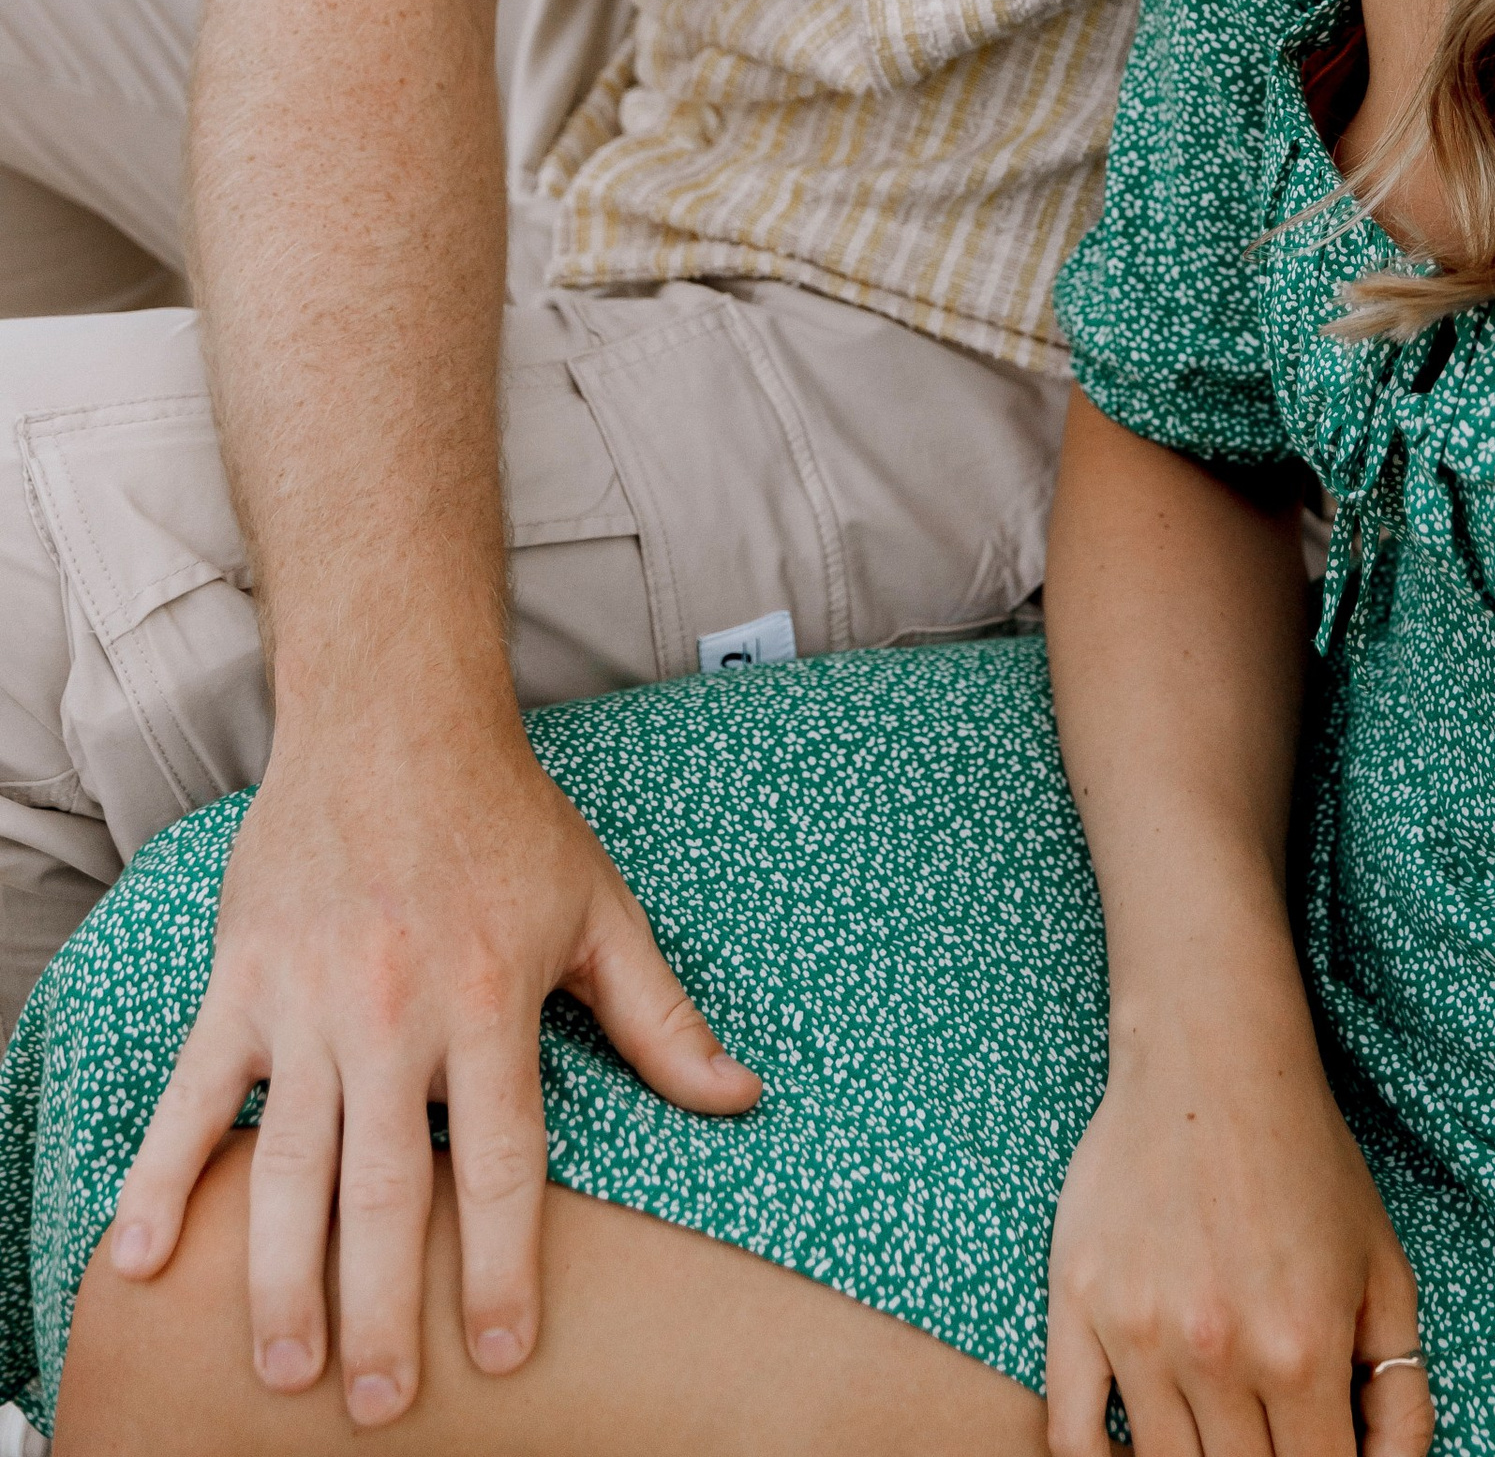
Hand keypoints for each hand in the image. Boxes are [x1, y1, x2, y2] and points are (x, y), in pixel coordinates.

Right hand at [105, 723, 757, 1426]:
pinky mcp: (240, 982)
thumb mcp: (600, 910)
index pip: (498, 1164)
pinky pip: (191, 1095)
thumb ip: (661, 1019)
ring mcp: (307, 1000)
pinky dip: (161, 1179)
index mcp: (489, 999)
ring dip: (279, 1277)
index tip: (501, 1355)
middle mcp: (395, 1010)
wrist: (394, 718)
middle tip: (375, 1409)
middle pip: (383, 1191)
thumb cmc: (506, 819)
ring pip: (286, 1164)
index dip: (498, 1266)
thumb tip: (741, 1100)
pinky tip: (142, 1263)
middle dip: (378, 1311)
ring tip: (284, 1368)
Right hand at [1045, 964, 1431, 1456]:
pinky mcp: (1078, 1306)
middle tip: (1266, 1437)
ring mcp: (1141, 1333)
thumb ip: (1402, 1393)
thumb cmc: (1307, 1161)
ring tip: (1217, 1435)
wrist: (1211, 1058)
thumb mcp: (1386, 1270)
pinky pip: (1072, 1436)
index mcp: (1304, 1350)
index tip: (1317, 1455)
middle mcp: (1221, 1353)